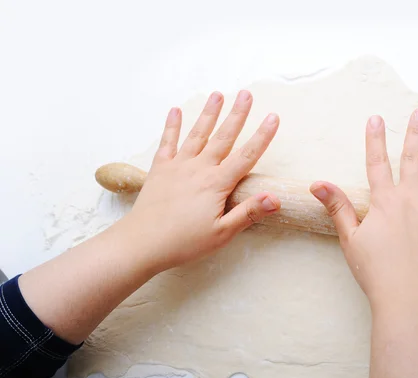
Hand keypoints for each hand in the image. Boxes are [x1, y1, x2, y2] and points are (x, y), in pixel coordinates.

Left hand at [119, 90, 280, 270]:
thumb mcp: (222, 233)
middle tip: (246, 93)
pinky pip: (167, 143)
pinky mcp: (160, 170)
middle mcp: (199, 168)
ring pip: (197, 134)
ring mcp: (178, 166)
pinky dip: (171, 126)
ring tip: (217, 94)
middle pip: (223, 137)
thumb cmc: (184, 242)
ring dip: (208, 113)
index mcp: (217, 184)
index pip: (246, 156)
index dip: (262, 136)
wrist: (142, 243)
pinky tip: (175, 111)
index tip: (273, 117)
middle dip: (237, 114)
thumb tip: (275, 198)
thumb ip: (248, 213)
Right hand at [310, 109, 417, 312]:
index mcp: (384, 201)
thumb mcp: (350, 239)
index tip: (376, 119)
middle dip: (416, 132)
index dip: (375, 140)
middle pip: (413, 158)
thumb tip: (317, 184)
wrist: (409, 297)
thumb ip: (337, 207)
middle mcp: (411, 197)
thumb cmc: (376, 272)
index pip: (377, 163)